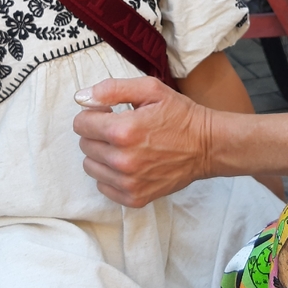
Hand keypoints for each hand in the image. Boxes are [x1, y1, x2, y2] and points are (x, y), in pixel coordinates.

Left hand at [74, 77, 214, 206]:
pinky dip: (111, 175)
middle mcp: (122, 160)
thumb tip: (81, 98)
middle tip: (121, 129)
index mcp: (122, 131)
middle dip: (98, 133)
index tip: (110, 113)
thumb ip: (111, 89)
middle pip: (85, 145)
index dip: (93, 114)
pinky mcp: (135, 198)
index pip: (80, 124)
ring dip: (102, 154)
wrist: (207, 146)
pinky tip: (129, 163)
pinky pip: (104, 186)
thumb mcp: (150, 89)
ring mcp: (128, 182)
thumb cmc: (180, 115)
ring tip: (125, 146)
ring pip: (91, 167)